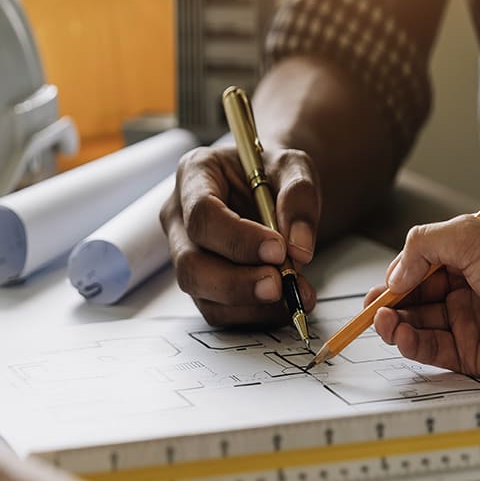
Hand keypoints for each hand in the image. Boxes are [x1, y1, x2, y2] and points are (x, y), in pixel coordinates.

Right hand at [161, 144, 319, 326]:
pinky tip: (284, 305)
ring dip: (249, 304)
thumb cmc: (273, 172)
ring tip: (294, 295)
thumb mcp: (293, 166)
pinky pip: (219, 310)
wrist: (271, 187)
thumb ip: (298, 197)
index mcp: (194, 175)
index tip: (278, 249)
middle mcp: (180, 217)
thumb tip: (299, 249)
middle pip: (190, 263)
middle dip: (236, 282)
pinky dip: (254, 314)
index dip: (238, 238)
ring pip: (202, 294)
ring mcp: (186, 253)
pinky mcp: (202, 282)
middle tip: (280, 285)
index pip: (202, 214)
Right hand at [366, 215, 479, 384]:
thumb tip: (395, 274)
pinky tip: (401, 335)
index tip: (385, 286)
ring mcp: (470, 322)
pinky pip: (432, 350)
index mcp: (469, 257)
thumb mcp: (470, 236)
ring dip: (394, 323)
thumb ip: (423, 243)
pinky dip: (411, 343)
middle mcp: (468, 289)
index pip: (420, 266)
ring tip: (383, 322)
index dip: (398, 276)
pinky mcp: (474, 355)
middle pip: (414, 297)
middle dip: (389, 303)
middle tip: (372, 309)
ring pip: (418, 324)